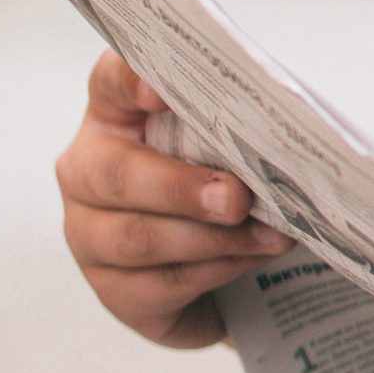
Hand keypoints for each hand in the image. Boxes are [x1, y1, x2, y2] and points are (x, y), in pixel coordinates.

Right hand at [54, 53, 291, 348]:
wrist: (223, 278)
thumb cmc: (220, 187)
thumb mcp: (225, 147)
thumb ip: (238, 133)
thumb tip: (285, 138)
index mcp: (115, 117)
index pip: (109, 84)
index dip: (129, 83)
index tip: (159, 93)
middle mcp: (87, 171)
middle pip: (115, 174)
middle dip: (181, 187)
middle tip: (236, 197)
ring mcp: (90, 234)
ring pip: (139, 238)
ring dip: (211, 238)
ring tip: (269, 236)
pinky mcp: (113, 289)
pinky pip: (161, 283)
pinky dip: (217, 270)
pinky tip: (252, 259)